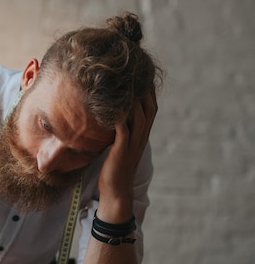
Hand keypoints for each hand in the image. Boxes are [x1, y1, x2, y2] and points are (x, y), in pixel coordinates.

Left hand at [97, 88, 157, 221]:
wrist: (115, 192)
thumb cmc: (114, 169)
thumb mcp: (120, 146)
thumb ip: (121, 132)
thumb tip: (113, 117)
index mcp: (142, 135)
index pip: (151, 108)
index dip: (148, 91)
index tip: (141, 75)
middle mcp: (141, 137)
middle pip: (149, 108)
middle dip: (144, 89)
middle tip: (137, 72)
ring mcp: (133, 144)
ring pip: (139, 117)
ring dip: (134, 99)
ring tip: (127, 82)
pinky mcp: (121, 150)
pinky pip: (123, 130)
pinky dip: (120, 117)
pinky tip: (113, 105)